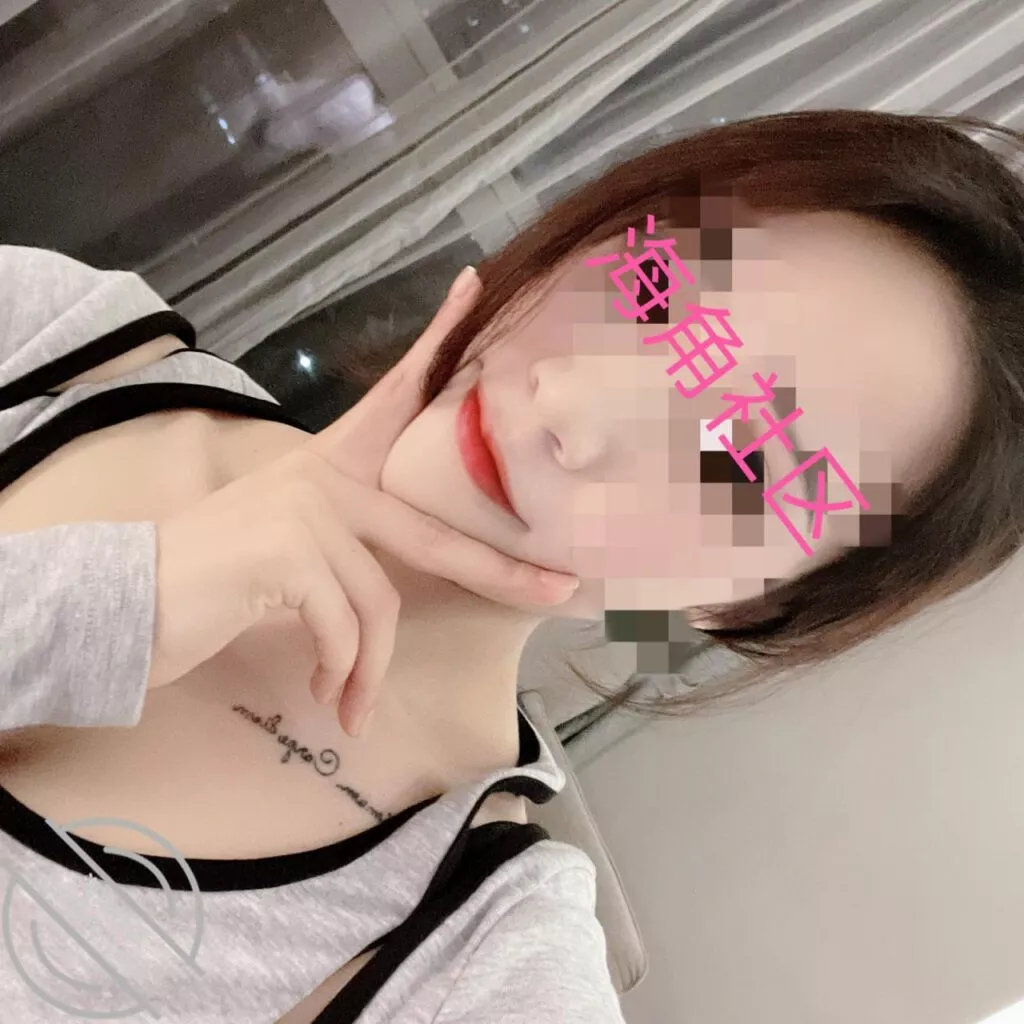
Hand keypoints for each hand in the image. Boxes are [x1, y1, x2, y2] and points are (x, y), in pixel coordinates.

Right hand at [149, 267, 578, 737]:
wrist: (125, 604)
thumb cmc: (212, 579)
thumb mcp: (289, 549)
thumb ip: (343, 545)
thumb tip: (390, 595)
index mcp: (327, 466)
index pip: (393, 395)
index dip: (437, 340)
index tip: (476, 288)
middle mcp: (322, 476)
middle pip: (432, 532)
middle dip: (502, 570)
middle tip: (561, 594)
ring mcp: (305, 507)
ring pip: (380, 600)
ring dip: (367, 667)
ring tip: (347, 701)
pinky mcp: (287, 548)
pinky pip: (346, 624)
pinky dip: (342, 671)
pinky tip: (325, 693)